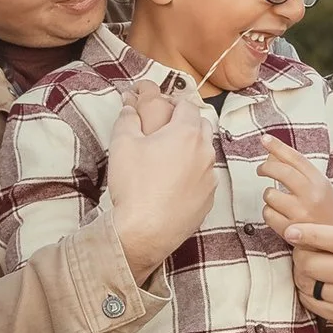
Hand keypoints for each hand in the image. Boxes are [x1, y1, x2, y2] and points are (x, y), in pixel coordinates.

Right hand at [105, 81, 216, 273]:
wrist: (145, 231)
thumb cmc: (134, 185)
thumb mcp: (122, 144)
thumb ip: (127, 119)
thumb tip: (128, 108)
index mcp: (187, 133)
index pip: (188, 105)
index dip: (175, 101)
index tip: (164, 105)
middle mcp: (205, 152)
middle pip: (203, 126)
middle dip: (187, 123)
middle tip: (167, 129)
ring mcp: (210, 177)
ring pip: (205, 153)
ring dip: (192, 149)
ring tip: (170, 157)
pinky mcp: (208, 199)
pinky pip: (204, 178)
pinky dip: (193, 174)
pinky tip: (173, 183)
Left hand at [259, 144, 332, 332]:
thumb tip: (319, 205)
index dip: (312, 235)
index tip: (291, 230)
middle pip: (316, 264)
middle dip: (300, 254)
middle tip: (300, 248)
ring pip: (310, 285)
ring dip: (301, 273)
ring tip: (307, 265)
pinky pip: (313, 304)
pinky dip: (306, 292)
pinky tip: (313, 283)